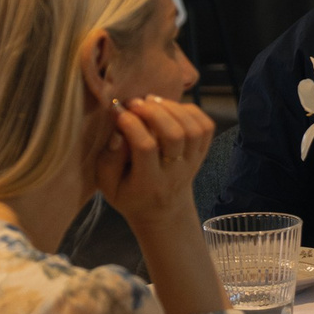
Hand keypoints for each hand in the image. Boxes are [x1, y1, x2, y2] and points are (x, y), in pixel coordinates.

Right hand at [95, 92, 212, 227]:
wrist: (162, 212)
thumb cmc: (129, 195)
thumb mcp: (108, 185)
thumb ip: (108, 160)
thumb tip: (119, 132)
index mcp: (148, 183)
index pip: (145, 148)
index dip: (131, 124)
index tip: (117, 111)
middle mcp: (175, 173)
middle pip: (174, 135)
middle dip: (153, 112)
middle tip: (135, 102)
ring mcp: (192, 163)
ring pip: (193, 129)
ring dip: (172, 108)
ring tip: (152, 101)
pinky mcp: (202, 154)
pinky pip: (206, 127)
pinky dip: (191, 111)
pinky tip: (171, 108)